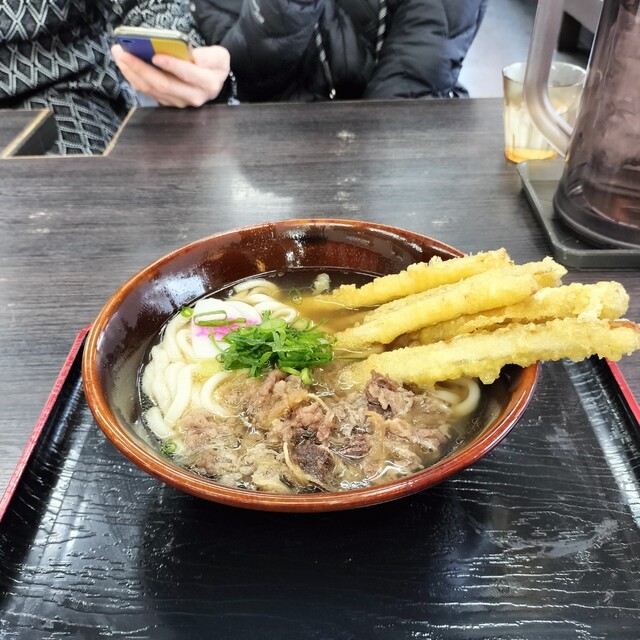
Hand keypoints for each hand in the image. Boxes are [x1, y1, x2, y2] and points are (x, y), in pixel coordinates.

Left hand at [111, 44, 230, 107]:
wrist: (213, 79)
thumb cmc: (213, 64)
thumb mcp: (220, 56)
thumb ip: (209, 56)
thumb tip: (192, 56)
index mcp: (207, 83)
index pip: (187, 75)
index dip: (171, 66)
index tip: (155, 56)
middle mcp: (194, 96)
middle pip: (164, 84)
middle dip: (141, 68)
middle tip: (123, 52)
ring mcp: (180, 103)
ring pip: (153, 90)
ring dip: (133, 73)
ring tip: (119, 56)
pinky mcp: (169, 103)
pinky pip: (149, 93)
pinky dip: (135, 79)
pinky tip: (125, 66)